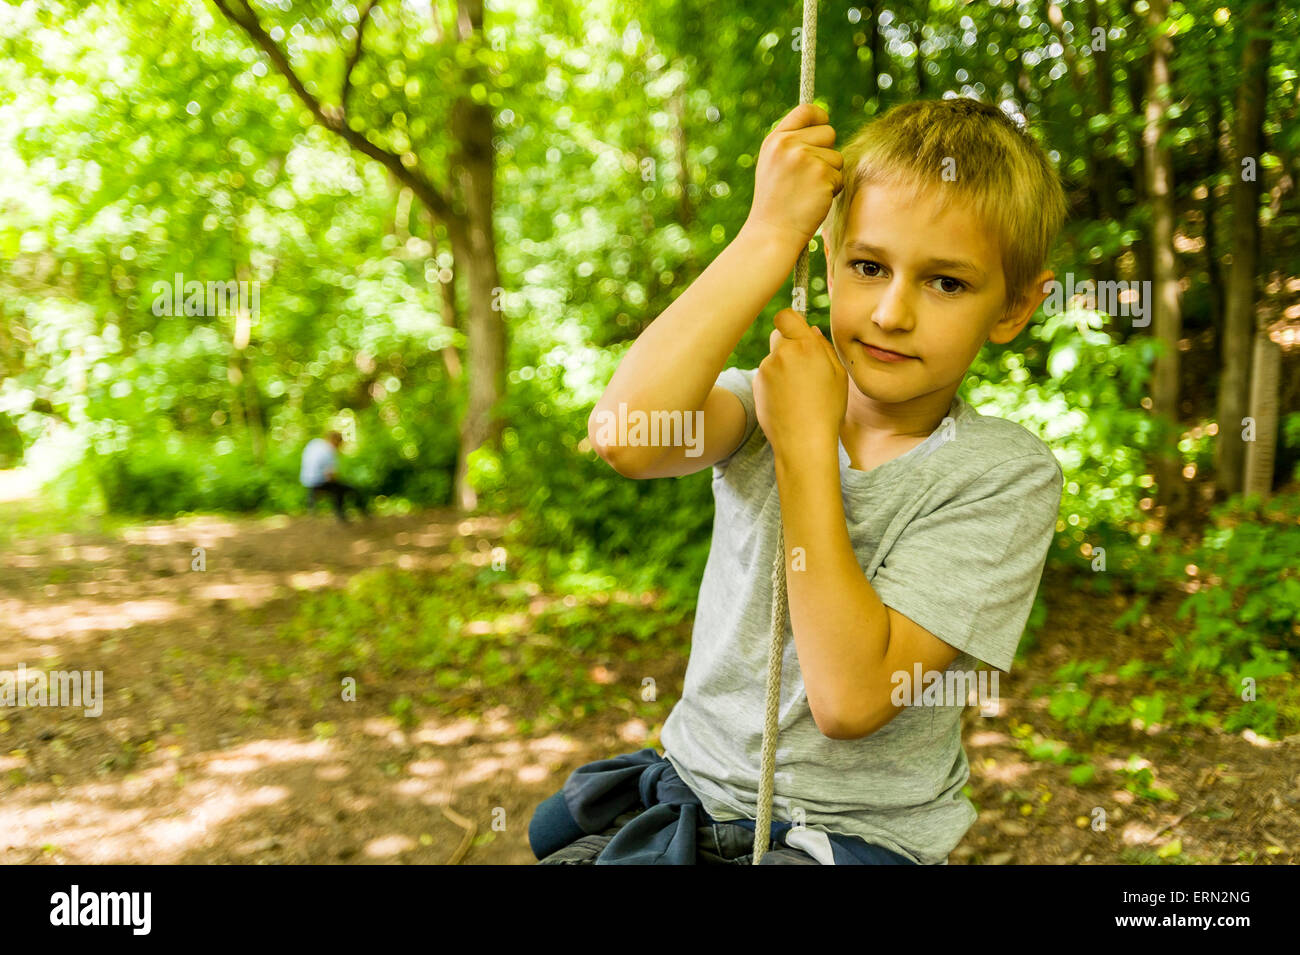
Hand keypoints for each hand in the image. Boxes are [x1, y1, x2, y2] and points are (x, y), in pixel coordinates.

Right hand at [744, 103, 843, 250]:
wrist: (772, 233)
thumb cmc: (775, 203)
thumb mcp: (774, 166)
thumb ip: (792, 144)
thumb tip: (822, 125)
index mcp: (775, 140)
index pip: (806, 110)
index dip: (820, 117)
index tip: (823, 127)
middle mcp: (788, 145)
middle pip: (828, 133)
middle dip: (826, 153)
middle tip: (809, 176)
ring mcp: (805, 158)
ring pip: (837, 157)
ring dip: (830, 174)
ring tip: (808, 191)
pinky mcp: (822, 175)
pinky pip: (840, 176)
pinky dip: (832, 190)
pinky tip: (813, 201)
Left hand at [754, 308, 846, 461]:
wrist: (803, 441)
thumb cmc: (827, 409)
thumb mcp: (838, 375)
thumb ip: (823, 348)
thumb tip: (810, 331)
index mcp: (805, 346)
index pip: (786, 316)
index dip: (791, 322)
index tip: (798, 331)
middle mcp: (781, 353)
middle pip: (778, 336)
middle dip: (788, 345)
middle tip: (803, 366)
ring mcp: (765, 369)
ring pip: (773, 358)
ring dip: (782, 367)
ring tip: (798, 392)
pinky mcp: (756, 385)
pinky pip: (766, 376)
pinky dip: (774, 383)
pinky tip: (787, 401)